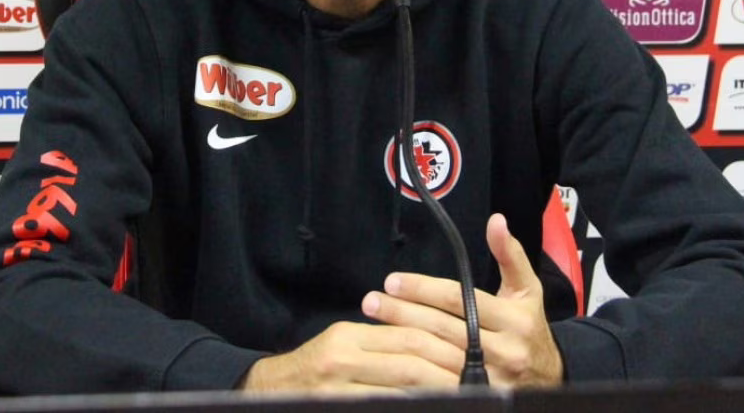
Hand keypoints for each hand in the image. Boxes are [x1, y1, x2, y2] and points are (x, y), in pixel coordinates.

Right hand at [239, 320, 464, 394]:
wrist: (268, 393)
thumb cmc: (312, 370)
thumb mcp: (341, 346)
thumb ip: (379, 344)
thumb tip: (430, 348)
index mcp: (348, 336)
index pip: (408, 337)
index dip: (444, 348)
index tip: (470, 357)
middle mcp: (342, 358)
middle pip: (411, 361)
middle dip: (448, 373)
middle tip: (475, 380)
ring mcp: (338, 388)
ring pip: (402, 389)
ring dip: (436, 394)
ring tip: (461, 395)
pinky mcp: (336, 406)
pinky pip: (384, 407)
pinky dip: (411, 407)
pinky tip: (429, 408)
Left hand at [361, 213, 563, 387]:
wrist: (549, 380)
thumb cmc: (530, 328)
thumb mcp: (527, 291)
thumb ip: (510, 255)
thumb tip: (496, 220)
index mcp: (515, 320)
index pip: (459, 299)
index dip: (422, 288)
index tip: (393, 281)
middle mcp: (504, 351)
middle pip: (442, 328)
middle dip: (402, 313)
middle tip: (372, 301)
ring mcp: (490, 379)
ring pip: (436, 357)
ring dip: (401, 340)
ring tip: (374, 326)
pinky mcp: (478, 398)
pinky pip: (438, 385)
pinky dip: (414, 371)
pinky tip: (392, 359)